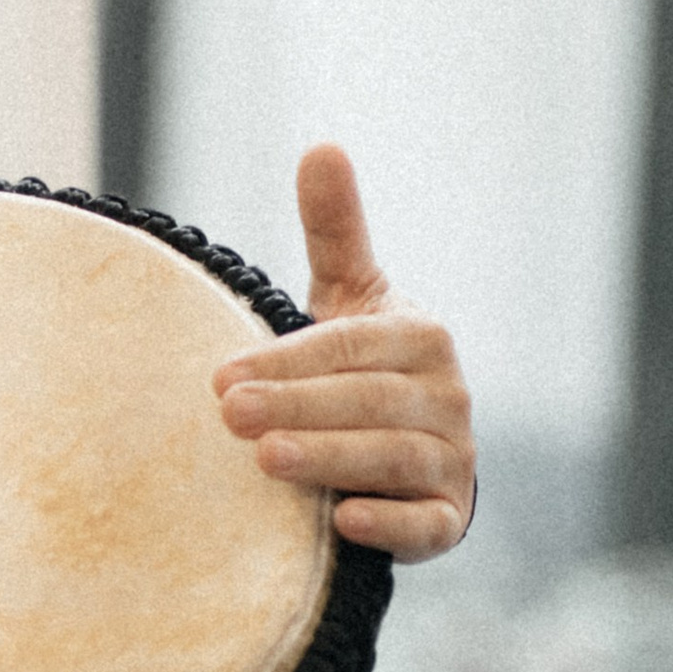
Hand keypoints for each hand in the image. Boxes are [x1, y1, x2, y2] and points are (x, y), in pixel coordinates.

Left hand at [212, 144, 474, 562]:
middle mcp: (449, 396)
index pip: (349, 345)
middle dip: (296, 406)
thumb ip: (336, 231)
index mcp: (423, 337)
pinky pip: (427, 524)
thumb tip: (322, 146)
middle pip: (368, 400)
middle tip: (228, 415)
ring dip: (328, 459)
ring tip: (264, 459)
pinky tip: (342, 523)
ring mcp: (453, 459)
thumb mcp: (350, 298)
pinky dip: (390, 525)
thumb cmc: (359, 366)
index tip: (219, 375)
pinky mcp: (448, 517)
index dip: (286, 359)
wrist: (403, 454)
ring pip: (391, 457)